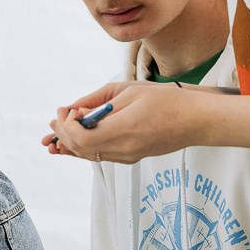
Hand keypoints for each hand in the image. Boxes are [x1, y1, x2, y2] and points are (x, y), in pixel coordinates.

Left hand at [48, 80, 213, 163]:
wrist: (196, 120)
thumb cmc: (167, 100)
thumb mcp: (129, 91)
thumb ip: (99, 102)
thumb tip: (74, 110)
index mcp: (123, 129)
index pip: (81, 136)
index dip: (66, 125)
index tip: (64, 110)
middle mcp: (124, 149)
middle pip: (81, 149)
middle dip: (63, 134)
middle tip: (56, 119)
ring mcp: (129, 156)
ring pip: (89, 155)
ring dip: (70, 144)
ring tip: (54, 137)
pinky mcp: (132, 157)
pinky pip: (101, 156)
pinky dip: (84, 149)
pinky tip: (72, 144)